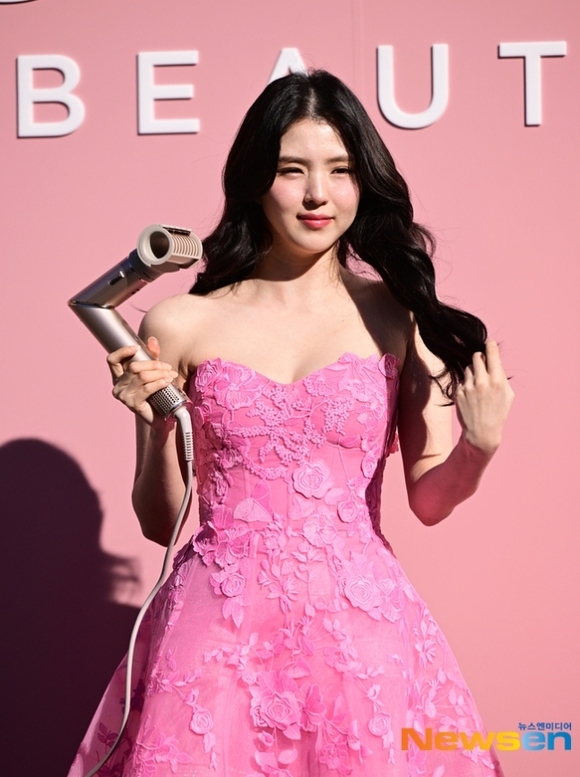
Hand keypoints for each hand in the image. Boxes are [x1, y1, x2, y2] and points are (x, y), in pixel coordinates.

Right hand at [107, 336, 178, 425]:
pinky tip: (167, 381)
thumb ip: (151, 357)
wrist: (161, 419)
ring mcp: (123, 396)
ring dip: (159, 373)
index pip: (112, 360)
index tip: (136, 348)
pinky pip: (147, 389)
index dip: (122, 352)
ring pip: (142, 377)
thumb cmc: (156, 395)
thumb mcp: (153, 373)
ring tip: (171, 375)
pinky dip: (159, 383)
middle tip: (167, 367)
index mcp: (118, 377)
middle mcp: (117, 386)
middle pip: (133, 367)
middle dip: (153, 364)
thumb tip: (152, 340)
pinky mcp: (133, 404)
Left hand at [455, 340, 513, 455]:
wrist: (481, 432)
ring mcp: (468, 387)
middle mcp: (481, 381)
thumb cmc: (498, 413)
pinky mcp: (458, 392)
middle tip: (483, 363)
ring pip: (468, 368)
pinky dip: (467, 384)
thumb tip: (495, 360)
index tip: (489, 343)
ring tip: (479, 386)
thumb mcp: (508, 394)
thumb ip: (502, 375)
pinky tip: (472, 395)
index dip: (490, 346)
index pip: (491, 353)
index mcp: (496, 381)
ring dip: (473, 372)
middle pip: (477, 356)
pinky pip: (462, 380)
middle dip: (480, 358)